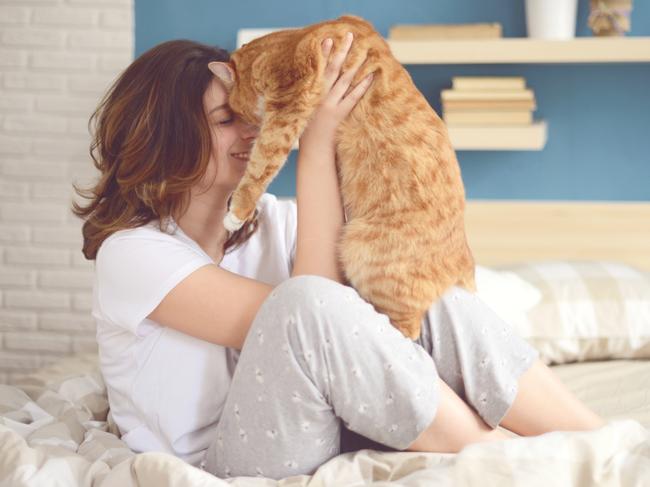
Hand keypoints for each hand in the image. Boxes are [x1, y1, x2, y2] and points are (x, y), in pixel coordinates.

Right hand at [299, 32, 373, 150]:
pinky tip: (369, 75)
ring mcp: (330, 105)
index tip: (327, 39)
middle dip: (341, 52)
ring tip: (362, 50)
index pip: (316, 69)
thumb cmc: (306, 130)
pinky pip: (353, 97)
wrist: (312, 150)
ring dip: (354, 65)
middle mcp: (319, 96)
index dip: (322, 54)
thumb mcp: (301, 109)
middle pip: (332, 69)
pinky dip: (361, 86)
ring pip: (344, 80)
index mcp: (307, 93)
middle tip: (349, 36)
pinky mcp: (339, 114)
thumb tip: (316, 78)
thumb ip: (307, 95)